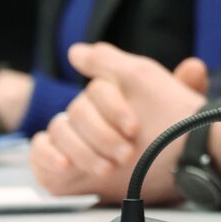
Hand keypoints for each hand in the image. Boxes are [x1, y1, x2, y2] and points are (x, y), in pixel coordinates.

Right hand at [29, 44, 208, 203]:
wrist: (181, 171)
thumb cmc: (171, 132)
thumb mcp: (159, 94)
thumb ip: (125, 67)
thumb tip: (76, 50)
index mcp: (112, 94)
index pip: (98, 89)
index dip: (115, 108)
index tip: (134, 127)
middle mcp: (90, 113)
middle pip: (78, 111)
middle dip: (103, 135)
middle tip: (126, 153)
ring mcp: (72, 137)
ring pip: (59, 130)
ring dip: (83, 150)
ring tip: (107, 167)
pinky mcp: (58, 162)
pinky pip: (40, 150)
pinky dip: (49, 156)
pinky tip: (65, 165)